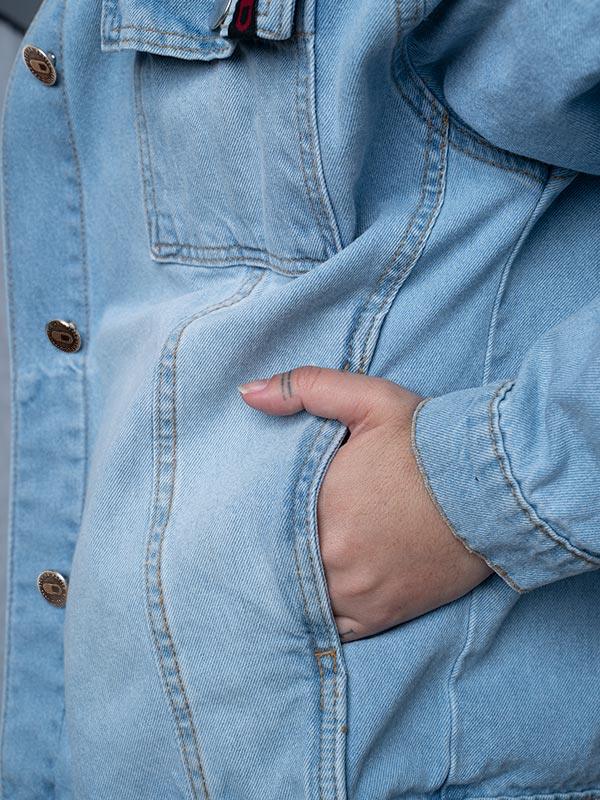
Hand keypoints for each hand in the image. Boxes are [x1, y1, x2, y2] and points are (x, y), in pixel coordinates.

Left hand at [238, 366, 492, 641]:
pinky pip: (333, 630)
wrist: (494, 487)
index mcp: (318, 503)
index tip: (249, 517)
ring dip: (293, 588)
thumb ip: (305, 388)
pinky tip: (316, 603)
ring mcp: (356, 591)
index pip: (263, 520)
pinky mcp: (381, 616)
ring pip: (301, 599)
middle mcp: (331, 555)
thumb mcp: (367, 399)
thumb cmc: (427, 441)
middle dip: (272, 554)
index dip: (257, 519)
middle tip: (261, 549)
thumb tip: (247, 394)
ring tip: (284, 576)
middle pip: (281, 562)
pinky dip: (321, 618)